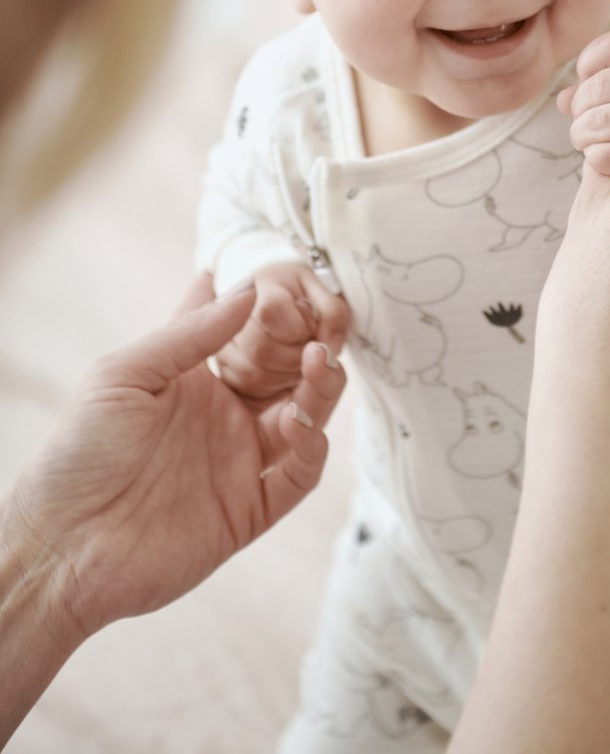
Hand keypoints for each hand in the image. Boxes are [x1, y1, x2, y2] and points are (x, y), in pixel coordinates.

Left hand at [2, 274, 345, 642]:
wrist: (60, 547)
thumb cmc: (76, 454)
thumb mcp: (124, 374)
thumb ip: (189, 335)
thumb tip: (248, 292)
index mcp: (194, 381)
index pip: (249, 336)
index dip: (276, 312)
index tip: (295, 286)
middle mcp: (224, 418)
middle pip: (289, 376)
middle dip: (313, 347)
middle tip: (325, 326)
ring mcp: (239, 463)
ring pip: (305, 419)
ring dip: (321, 389)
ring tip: (319, 362)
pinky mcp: (249, 510)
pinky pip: (298, 476)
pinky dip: (311, 447)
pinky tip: (300, 421)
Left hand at [557, 31, 609, 176]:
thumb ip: (601, 84)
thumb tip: (563, 100)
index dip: (588, 62)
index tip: (588, 78)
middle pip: (598, 85)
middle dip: (579, 105)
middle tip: (583, 118)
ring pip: (598, 121)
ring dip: (581, 133)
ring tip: (587, 138)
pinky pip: (605, 155)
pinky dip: (594, 157)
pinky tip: (603, 156)